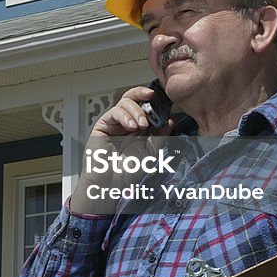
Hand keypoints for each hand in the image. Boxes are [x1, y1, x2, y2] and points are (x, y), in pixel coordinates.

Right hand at [70, 88, 174, 214]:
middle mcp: (128, 120)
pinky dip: (125, 116)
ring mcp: (115, 121)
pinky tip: (131, 127)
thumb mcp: (152, 152)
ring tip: (142, 125)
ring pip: (125, 101)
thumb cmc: (129, 170)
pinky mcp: (104, 124)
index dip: (155, 101)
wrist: (112, 182)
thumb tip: (173, 119)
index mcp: (140, 126)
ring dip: (136, 110)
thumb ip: (161, 135)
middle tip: (152, 97)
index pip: (147, 106)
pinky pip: (115, 111)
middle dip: (143, 94)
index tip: (166, 101)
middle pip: (134, 97)